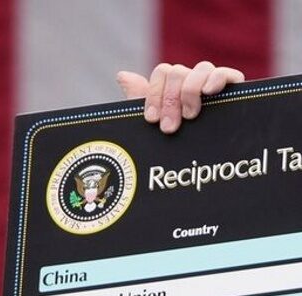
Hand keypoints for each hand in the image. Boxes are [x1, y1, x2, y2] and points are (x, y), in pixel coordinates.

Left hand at [117, 61, 244, 133]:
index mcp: (174, 87)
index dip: (154, 93)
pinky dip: (217, 78)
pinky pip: (226, 74)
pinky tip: (210, 92)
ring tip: (190, 116)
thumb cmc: (176, 144)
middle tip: (169, 127)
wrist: (205, 166)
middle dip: (170, 100)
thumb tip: (122, 75)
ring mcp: (213, 85)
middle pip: (178, 71)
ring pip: (201, 68)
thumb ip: (140, 100)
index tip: (151, 119)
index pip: (162, 72)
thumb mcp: (155, 125)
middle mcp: (192, 82)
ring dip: (190, 91)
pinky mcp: (234, 92)